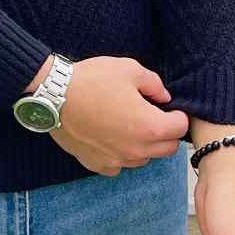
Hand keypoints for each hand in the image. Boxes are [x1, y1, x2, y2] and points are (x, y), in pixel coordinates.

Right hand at [46, 55, 188, 175]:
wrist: (54, 96)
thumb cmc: (92, 80)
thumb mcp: (130, 69)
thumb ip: (154, 84)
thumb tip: (164, 97)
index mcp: (150, 126)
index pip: (180, 128)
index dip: (177, 115)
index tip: (168, 107)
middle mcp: (137, 150)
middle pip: (167, 149)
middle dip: (166, 133)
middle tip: (153, 115)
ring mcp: (117, 160)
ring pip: (144, 159)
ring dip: (144, 145)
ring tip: (129, 125)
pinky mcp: (98, 165)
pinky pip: (119, 165)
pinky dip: (121, 154)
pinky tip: (111, 136)